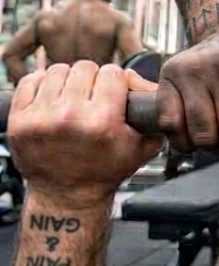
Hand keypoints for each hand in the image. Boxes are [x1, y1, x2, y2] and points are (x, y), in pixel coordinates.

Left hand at [7, 61, 162, 206]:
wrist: (67, 197)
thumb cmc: (104, 171)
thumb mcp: (143, 145)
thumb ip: (152, 109)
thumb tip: (143, 82)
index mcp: (102, 121)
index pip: (113, 72)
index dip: (116, 81)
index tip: (113, 92)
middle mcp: (70, 117)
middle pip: (85, 67)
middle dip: (92, 79)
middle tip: (92, 96)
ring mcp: (41, 119)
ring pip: (58, 70)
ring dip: (67, 81)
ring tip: (71, 97)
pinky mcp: (19, 122)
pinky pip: (29, 81)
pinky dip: (41, 85)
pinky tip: (51, 99)